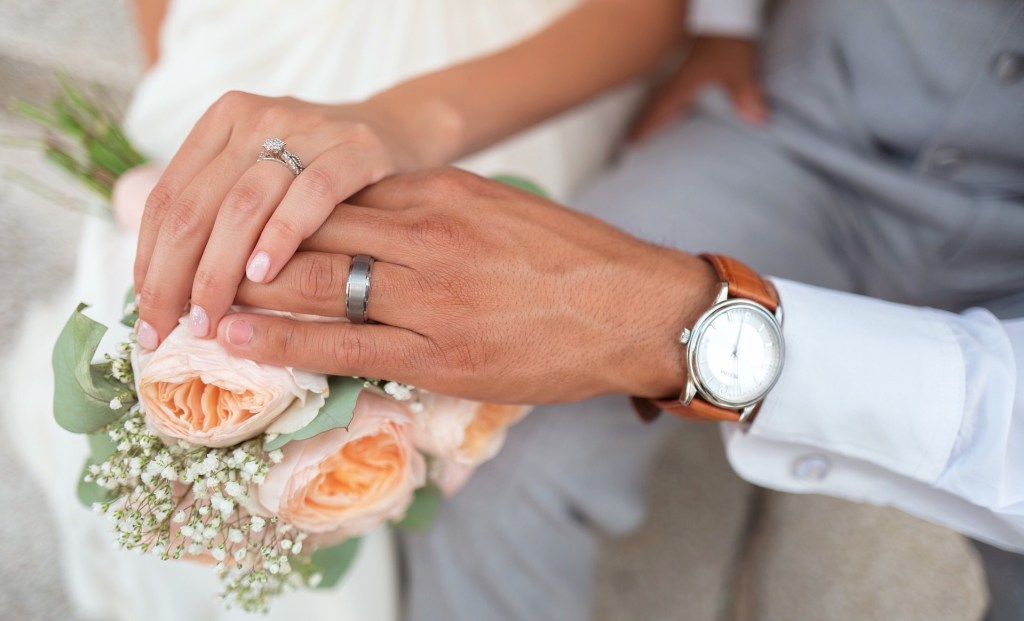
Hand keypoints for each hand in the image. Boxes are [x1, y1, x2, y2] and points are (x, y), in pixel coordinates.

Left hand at [133, 92, 431, 349]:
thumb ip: (219, 214)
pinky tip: (263, 276)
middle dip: (173, 278)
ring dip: (218, 271)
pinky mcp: (355, 149)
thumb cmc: (321, 175)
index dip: (148, 262)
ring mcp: (307, 129)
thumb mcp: (263, 179)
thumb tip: (164, 292)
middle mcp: (257, 119)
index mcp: (223, 123)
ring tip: (208, 318)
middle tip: (168, 331)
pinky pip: (310, 196)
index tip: (147, 316)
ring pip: (242, 205)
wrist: (400, 134)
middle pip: (196, 207)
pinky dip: (280, 237)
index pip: (167, 200)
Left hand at [217, 168, 718, 403]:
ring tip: (194, 299)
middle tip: (192, 256)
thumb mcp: (501, 210)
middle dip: (246, 245)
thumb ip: (437, 210)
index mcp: (442, 193)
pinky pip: (345, 344)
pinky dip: (283, 340)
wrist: (636, 309)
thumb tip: (380, 217)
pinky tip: (238, 338)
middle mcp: (427, 235)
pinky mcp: (441, 352)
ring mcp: (432, 295)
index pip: (337, 193)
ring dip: (249, 290)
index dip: (277, 208)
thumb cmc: (574, 261)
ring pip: (317, 283)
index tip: (237, 218)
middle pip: (312, 230)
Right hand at [630, 36, 766, 141]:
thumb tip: (757, 119)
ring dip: (653, 112)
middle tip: (630, 138)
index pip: (660, 110)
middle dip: (643, 121)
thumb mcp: (738, 70)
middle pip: (655, 105)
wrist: (726, 16)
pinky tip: (675, 107)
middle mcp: (679, 79)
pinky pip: (675, 90)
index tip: (631, 142)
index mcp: (683, 84)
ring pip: (662, 97)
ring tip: (645, 126)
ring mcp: (683, 72)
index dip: (645, 126)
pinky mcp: (693, 66)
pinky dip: (669, 102)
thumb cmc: (727, 42)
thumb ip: (746, 95)